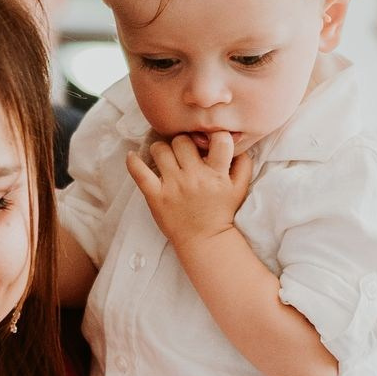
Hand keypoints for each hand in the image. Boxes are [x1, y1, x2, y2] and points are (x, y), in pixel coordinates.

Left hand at [126, 130, 252, 249]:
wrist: (205, 240)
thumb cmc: (221, 212)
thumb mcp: (240, 188)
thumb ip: (243, 163)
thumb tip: (236, 141)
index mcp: (216, 173)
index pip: (218, 139)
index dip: (213, 135)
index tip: (208, 140)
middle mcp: (194, 176)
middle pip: (182, 141)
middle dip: (182, 143)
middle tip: (182, 151)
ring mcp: (173, 186)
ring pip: (160, 149)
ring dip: (161, 149)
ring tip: (164, 156)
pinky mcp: (156, 197)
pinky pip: (139, 172)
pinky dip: (133, 162)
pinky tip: (132, 156)